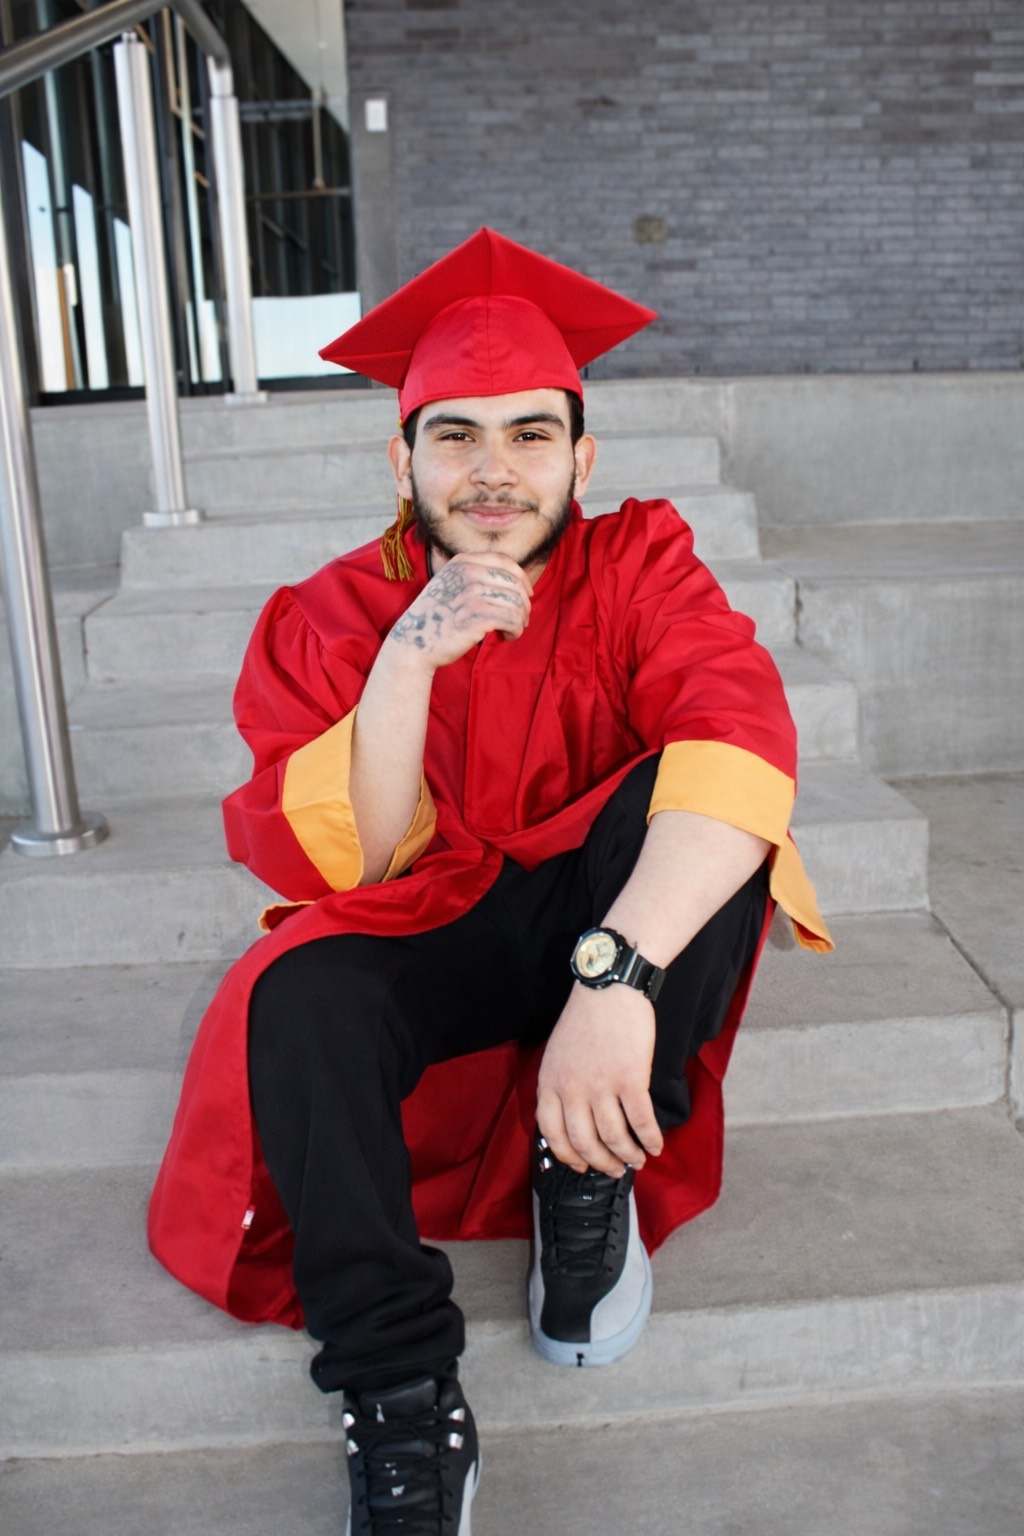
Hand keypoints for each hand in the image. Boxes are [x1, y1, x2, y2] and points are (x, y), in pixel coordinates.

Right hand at [388, 552, 531, 669]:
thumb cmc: (436, 617)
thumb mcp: (450, 584)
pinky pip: (512, 619)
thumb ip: (474, 575)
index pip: (505, 561)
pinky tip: (507, 637)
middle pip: (514, 583)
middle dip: (523, 604)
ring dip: (520, 620)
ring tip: (512, 630)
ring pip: (517, 603)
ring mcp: (472, 592)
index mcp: (462, 562)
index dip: (521, 578)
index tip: (527, 594)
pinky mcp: (477, 614)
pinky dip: (515, 631)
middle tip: (521, 620)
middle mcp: (468, 572)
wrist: (413, 641)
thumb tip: (515, 581)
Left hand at [536, 984, 663, 1177]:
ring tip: (638, 1160)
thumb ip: (560, 1085)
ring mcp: (601, 1086)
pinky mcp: (630, 1079)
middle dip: (602, 1163)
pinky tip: (656, 1145)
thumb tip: (572, 1119)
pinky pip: (641, 1121)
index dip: (568, 1157)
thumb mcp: (557, 1053)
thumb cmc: (585, 1018)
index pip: (552, 1134)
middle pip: (584, 1143)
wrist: (610, 987)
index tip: (581, 1167)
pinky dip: (650, 1139)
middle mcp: (572, 1089)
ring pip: (614, 1138)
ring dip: (628, 1155)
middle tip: (615, 1170)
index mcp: (550, 1083)